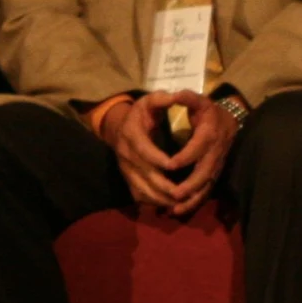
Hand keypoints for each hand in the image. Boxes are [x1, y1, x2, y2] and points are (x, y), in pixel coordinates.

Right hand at [99, 94, 191, 211]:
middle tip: (182, 192)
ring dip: (160, 199)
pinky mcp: (128, 180)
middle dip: (163, 185)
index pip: (142, 150)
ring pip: (141, 190)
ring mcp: (125, 170)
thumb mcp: (149, 100)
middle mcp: (125, 155)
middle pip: (143, 175)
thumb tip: (174, 96)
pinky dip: (153, 203)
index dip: (156, 158)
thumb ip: (162, 99)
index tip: (172, 164)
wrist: (119, 127)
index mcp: (131, 135)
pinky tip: (169, 205)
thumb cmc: (141, 113)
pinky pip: (139, 196)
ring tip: (180, 202)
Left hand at [144, 91, 236, 217]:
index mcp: (210, 134)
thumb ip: (188, 98)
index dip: (186, 156)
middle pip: (204, 172)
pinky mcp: (214, 173)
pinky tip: (179, 210)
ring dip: (192, 199)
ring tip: (176, 208)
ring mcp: (216, 165)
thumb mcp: (200, 100)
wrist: (230, 121)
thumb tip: (177, 94)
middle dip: (190, 185)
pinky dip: (194, 202)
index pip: (198, 147)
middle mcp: (215, 152)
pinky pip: (206, 190)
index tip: (170, 164)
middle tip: (174, 194)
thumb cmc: (209, 111)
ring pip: (206, 185)